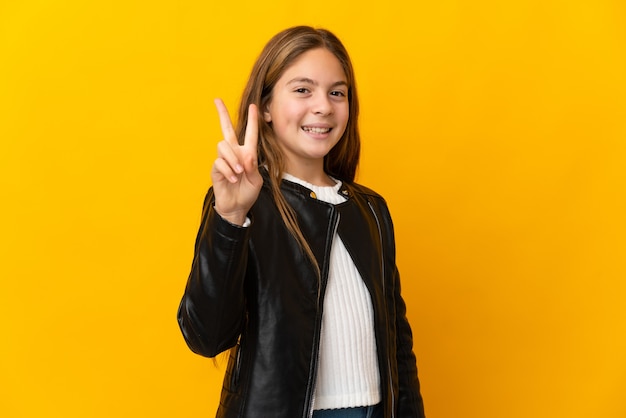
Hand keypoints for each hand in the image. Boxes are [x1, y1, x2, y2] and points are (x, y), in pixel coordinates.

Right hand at [210, 98, 262, 225]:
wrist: (236, 207)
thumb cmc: (247, 193)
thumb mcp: (256, 180)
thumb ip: (252, 167)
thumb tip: (245, 155)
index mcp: (247, 154)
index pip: (250, 134)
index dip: (252, 120)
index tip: (253, 106)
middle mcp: (234, 153)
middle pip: (227, 129)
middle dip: (222, 114)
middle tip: (217, 100)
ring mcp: (224, 160)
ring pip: (223, 146)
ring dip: (232, 159)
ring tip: (239, 172)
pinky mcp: (216, 169)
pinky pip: (219, 162)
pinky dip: (228, 171)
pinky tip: (233, 179)